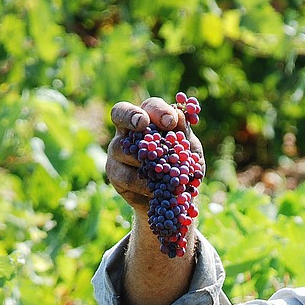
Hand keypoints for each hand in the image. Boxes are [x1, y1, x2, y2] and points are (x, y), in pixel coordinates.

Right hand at [106, 96, 203, 210]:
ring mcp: (116, 153)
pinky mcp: (114, 175)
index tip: (169, 122)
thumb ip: (183, 134)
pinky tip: (157, 191)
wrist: (174, 198)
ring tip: (164, 174)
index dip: (156, 111)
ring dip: (144, 161)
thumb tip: (177, 116)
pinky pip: (126, 177)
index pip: (146, 106)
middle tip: (144, 123)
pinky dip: (143, 185)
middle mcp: (127, 132)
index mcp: (147, 120)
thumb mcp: (189, 150)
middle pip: (120, 114)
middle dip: (131, 116)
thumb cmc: (182, 166)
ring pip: (123, 149)